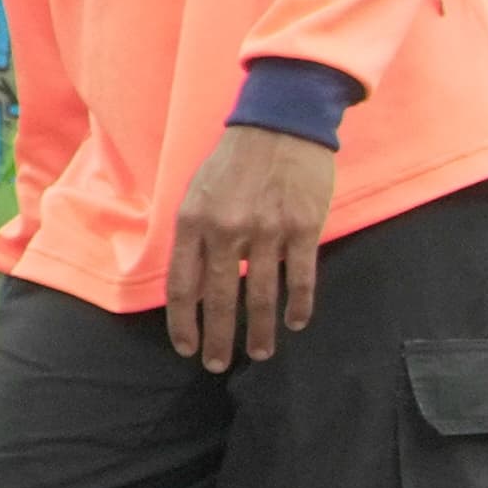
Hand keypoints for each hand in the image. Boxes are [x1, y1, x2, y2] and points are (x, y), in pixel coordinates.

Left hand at [163, 126, 338, 370]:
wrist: (281, 122)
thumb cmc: (235, 160)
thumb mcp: (198, 191)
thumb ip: (194, 236)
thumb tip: (195, 284)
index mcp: (194, 221)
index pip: (183, 286)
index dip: (184, 323)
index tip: (187, 348)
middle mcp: (227, 229)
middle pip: (220, 299)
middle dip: (218, 340)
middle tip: (217, 365)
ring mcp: (267, 230)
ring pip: (261, 295)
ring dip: (259, 332)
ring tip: (260, 354)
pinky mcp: (303, 227)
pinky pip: (300, 277)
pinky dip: (299, 305)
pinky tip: (297, 322)